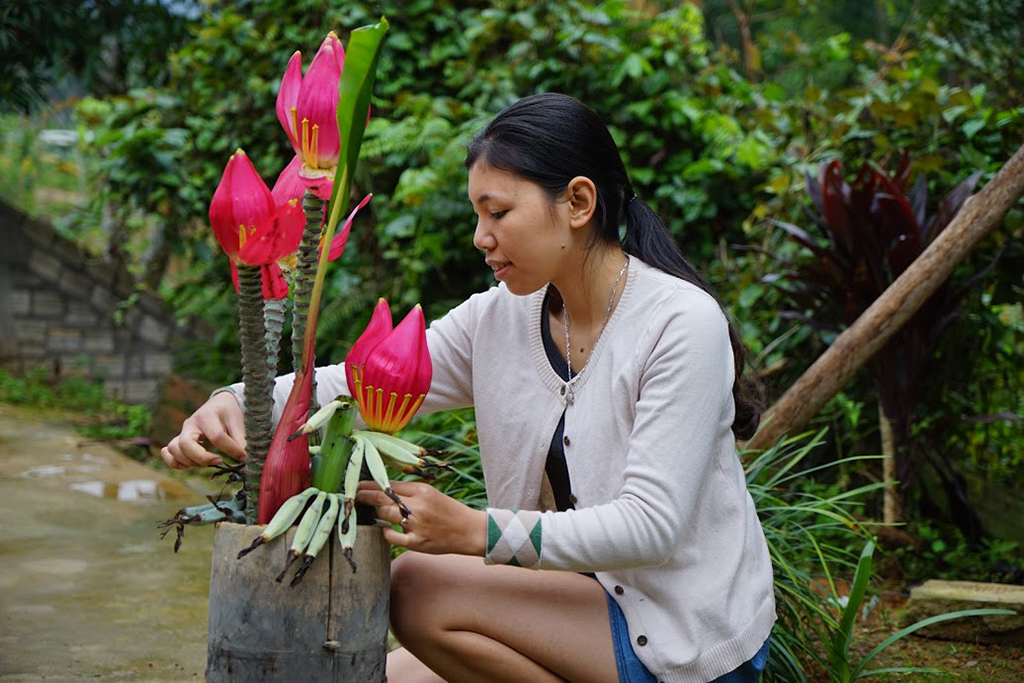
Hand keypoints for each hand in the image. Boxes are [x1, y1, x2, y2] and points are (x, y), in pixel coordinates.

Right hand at [161, 391, 246, 469]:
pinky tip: (190, 466)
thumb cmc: (229, 413)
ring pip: (174, 449)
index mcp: (207, 415)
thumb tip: (244, 460)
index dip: (231, 450)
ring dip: (189, 461)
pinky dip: (175, 462)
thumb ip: (240, 440)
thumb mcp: (238, 422)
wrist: (220, 404)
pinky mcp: (179, 440)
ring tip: (207, 463)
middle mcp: (191, 424)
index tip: (243, 457)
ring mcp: (182, 432)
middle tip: (219, 461)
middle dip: (202, 458)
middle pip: (185, 443)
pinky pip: (168, 453)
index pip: (216, 436)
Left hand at [356, 481, 486, 556]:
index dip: (370, 485)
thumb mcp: (430, 494)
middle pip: (383, 498)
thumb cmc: (447, 511)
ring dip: (378, 513)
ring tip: (376, 513)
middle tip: (354, 496)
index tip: (357, 485)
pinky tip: (385, 530)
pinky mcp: (417, 542)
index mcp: (422, 491)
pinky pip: (392, 537)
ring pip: (386, 515)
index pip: (389, 485)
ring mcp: (417, 525)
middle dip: (365, 496)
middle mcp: (418, 506)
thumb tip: (383, 490)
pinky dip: (386, 533)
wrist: (468, 530)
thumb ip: (409, 492)